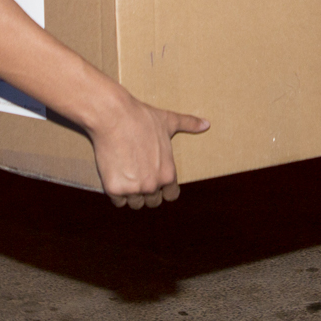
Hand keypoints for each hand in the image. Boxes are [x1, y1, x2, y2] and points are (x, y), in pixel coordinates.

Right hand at [85, 89, 208, 208]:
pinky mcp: (114, 188)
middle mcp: (152, 185)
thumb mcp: (169, 121)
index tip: (156, 179)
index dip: (164, 189)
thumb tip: (206, 124)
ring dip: (131, 194)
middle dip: (146, 191)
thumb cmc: (142, 117)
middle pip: (152, 202)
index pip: (171, 196)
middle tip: (138, 174)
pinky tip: (115, 175)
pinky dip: (115, 191)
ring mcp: (133, 189)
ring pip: (134, 203)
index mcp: (168, 174)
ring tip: (126, 175)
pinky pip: (117, 201)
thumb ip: (189, 125)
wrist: (113, 116)